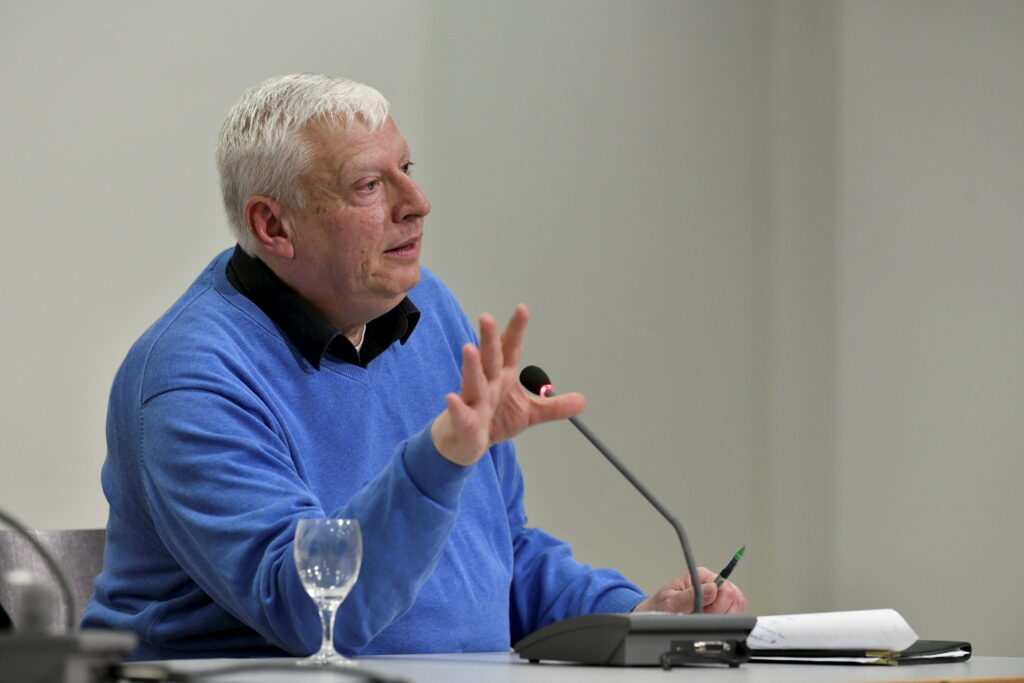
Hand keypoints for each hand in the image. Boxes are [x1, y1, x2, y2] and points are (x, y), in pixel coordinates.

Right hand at [430, 304, 584, 465]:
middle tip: (486, 318)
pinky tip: (452, 398)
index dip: (515, 330)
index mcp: (503, 376)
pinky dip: (457, 407)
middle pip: (489, 359)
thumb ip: (553, 406)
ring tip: (469, 348)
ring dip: (471, 366)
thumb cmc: (493, 420)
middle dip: (488, 339)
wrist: (465, 443)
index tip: (522, 309)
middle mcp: (487, 383)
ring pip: (472, 381)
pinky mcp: (463, 422)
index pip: (510, 349)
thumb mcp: (529, 413)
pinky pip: (461, 413)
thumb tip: (582, 401)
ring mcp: (473, 401)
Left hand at [633, 567, 747, 614]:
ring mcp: (717, 596)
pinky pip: (731, 615)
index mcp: (702, 576)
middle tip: (701, 615)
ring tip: (702, 617)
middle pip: (735, 599)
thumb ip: (691, 595)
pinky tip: (706, 621)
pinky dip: (720, 622)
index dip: (719, 605)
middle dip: (720, 612)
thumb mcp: (671, 601)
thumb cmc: (660, 605)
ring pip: (736, 608)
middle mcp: (712, 583)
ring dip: (720, 617)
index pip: (727, 588)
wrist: (654, 614)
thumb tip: (712, 588)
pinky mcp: (719, 607)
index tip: (705, 611)